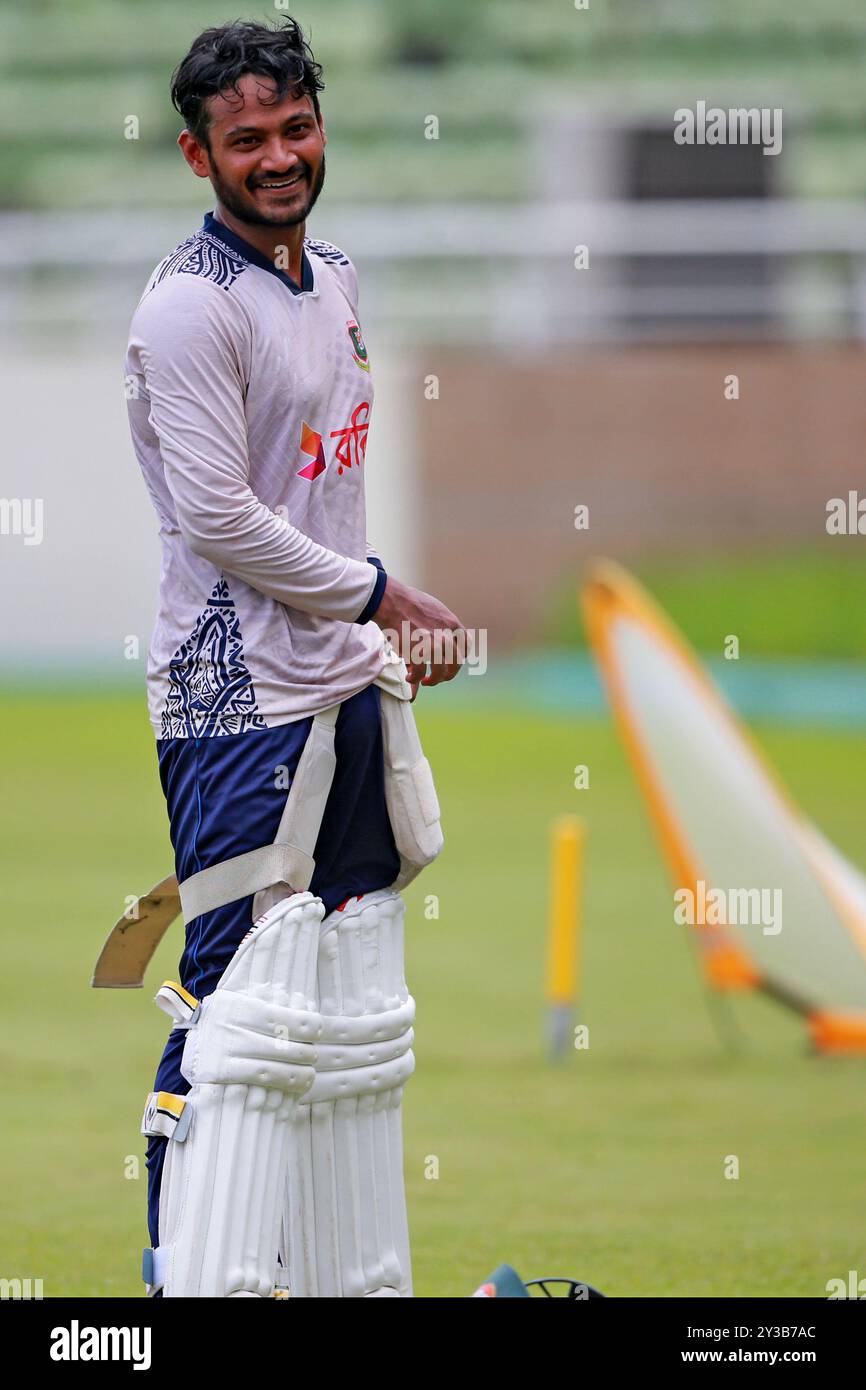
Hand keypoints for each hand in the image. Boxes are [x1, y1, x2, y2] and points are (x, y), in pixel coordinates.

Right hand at [373, 575, 465, 699]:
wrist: (393, 601)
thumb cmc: (410, 602)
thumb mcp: (436, 609)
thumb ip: (443, 624)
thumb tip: (444, 636)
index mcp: (452, 624)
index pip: (465, 647)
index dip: (460, 658)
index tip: (451, 662)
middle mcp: (446, 636)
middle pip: (456, 663)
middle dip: (449, 674)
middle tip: (440, 677)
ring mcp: (432, 644)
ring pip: (441, 672)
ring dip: (434, 680)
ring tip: (426, 681)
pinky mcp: (417, 651)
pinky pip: (420, 673)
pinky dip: (415, 679)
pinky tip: (410, 678)